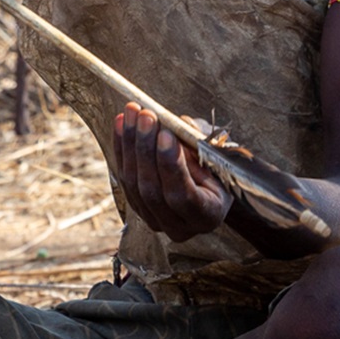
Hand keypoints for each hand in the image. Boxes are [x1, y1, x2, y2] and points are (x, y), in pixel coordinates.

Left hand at [112, 102, 231, 241]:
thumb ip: (200, 143)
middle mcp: (179, 227)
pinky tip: (122, 122)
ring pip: (134, 183)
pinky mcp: (136, 207)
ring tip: (133, 111)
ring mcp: (154, 219)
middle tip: (146, 116)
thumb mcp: (218, 155)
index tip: (166, 133)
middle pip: (153, 190)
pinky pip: (124, 176)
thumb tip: (177, 124)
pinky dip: (122, 147)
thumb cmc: (218, 166)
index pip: (184, 196)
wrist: (208, 184)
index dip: (171, 165)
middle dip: (146, 149)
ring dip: (131, 143)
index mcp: (208, 216)